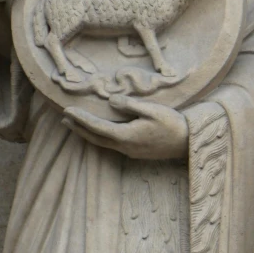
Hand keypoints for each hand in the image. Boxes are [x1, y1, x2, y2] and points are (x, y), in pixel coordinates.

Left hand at [63, 101, 189, 159]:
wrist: (189, 142)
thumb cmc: (172, 123)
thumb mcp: (152, 110)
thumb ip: (129, 105)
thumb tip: (111, 100)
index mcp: (126, 136)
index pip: (97, 127)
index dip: (81, 119)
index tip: (67, 110)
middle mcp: (125, 147)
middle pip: (95, 138)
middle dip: (79, 128)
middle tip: (64, 119)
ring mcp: (130, 151)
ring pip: (103, 143)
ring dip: (87, 134)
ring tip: (75, 126)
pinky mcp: (136, 152)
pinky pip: (112, 144)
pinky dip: (100, 137)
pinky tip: (99, 132)